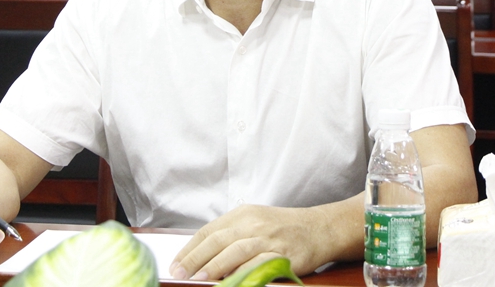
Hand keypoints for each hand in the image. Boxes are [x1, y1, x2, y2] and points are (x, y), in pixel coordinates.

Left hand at [169, 204, 331, 280]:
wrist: (319, 228)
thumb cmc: (283, 228)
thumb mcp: (254, 222)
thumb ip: (230, 235)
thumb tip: (200, 256)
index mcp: (242, 214)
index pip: (209, 231)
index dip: (189, 249)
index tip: (175, 264)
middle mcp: (253, 223)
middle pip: (218, 240)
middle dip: (195, 258)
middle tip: (179, 273)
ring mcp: (268, 238)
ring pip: (235, 251)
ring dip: (214, 266)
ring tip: (198, 278)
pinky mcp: (283, 254)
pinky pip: (258, 264)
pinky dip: (242, 273)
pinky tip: (230, 282)